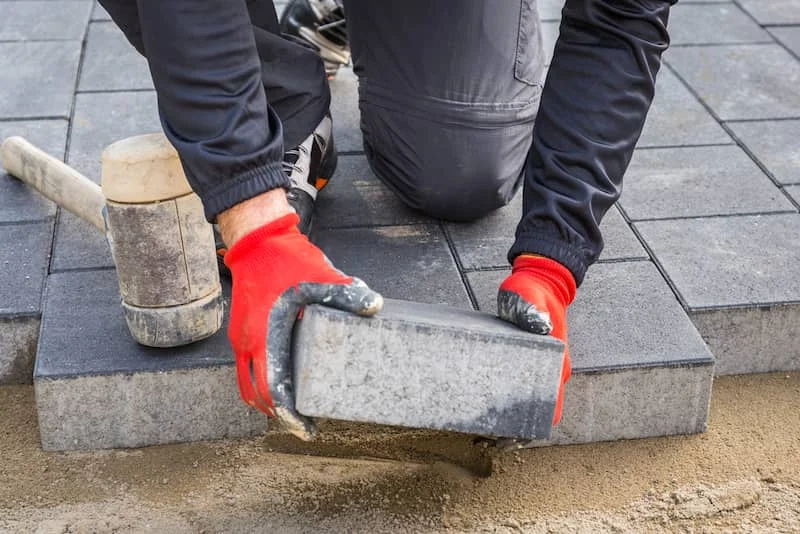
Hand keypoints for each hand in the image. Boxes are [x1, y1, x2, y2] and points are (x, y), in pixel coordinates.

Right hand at [224, 212, 382, 439]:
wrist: (256, 240)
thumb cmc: (286, 260)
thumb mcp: (320, 276)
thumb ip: (347, 294)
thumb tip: (376, 306)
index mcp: (266, 336)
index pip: (273, 389)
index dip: (288, 415)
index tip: (305, 428)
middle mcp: (247, 342)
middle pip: (256, 395)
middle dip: (279, 414)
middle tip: (304, 423)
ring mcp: (239, 338)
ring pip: (246, 384)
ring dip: (267, 400)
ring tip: (292, 407)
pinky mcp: (239, 330)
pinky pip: (245, 368)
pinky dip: (261, 382)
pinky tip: (282, 378)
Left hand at [497, 255, 575, 427]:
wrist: (541, 281)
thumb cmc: (532, 290)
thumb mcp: (527, 295)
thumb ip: (530, 309)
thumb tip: (539, 325)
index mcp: (555, 362)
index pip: (550, 408)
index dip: (531, 431)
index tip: (508, 442)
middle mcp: (552, 371)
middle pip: (537, 413)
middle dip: (514, 433)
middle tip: (484, 443)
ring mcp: (543, 369)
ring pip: (529, 404)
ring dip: (510, 420)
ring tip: (480, 433)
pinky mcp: (531, 364)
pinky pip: (520, 389)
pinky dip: (506, 402)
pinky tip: (485, 406)